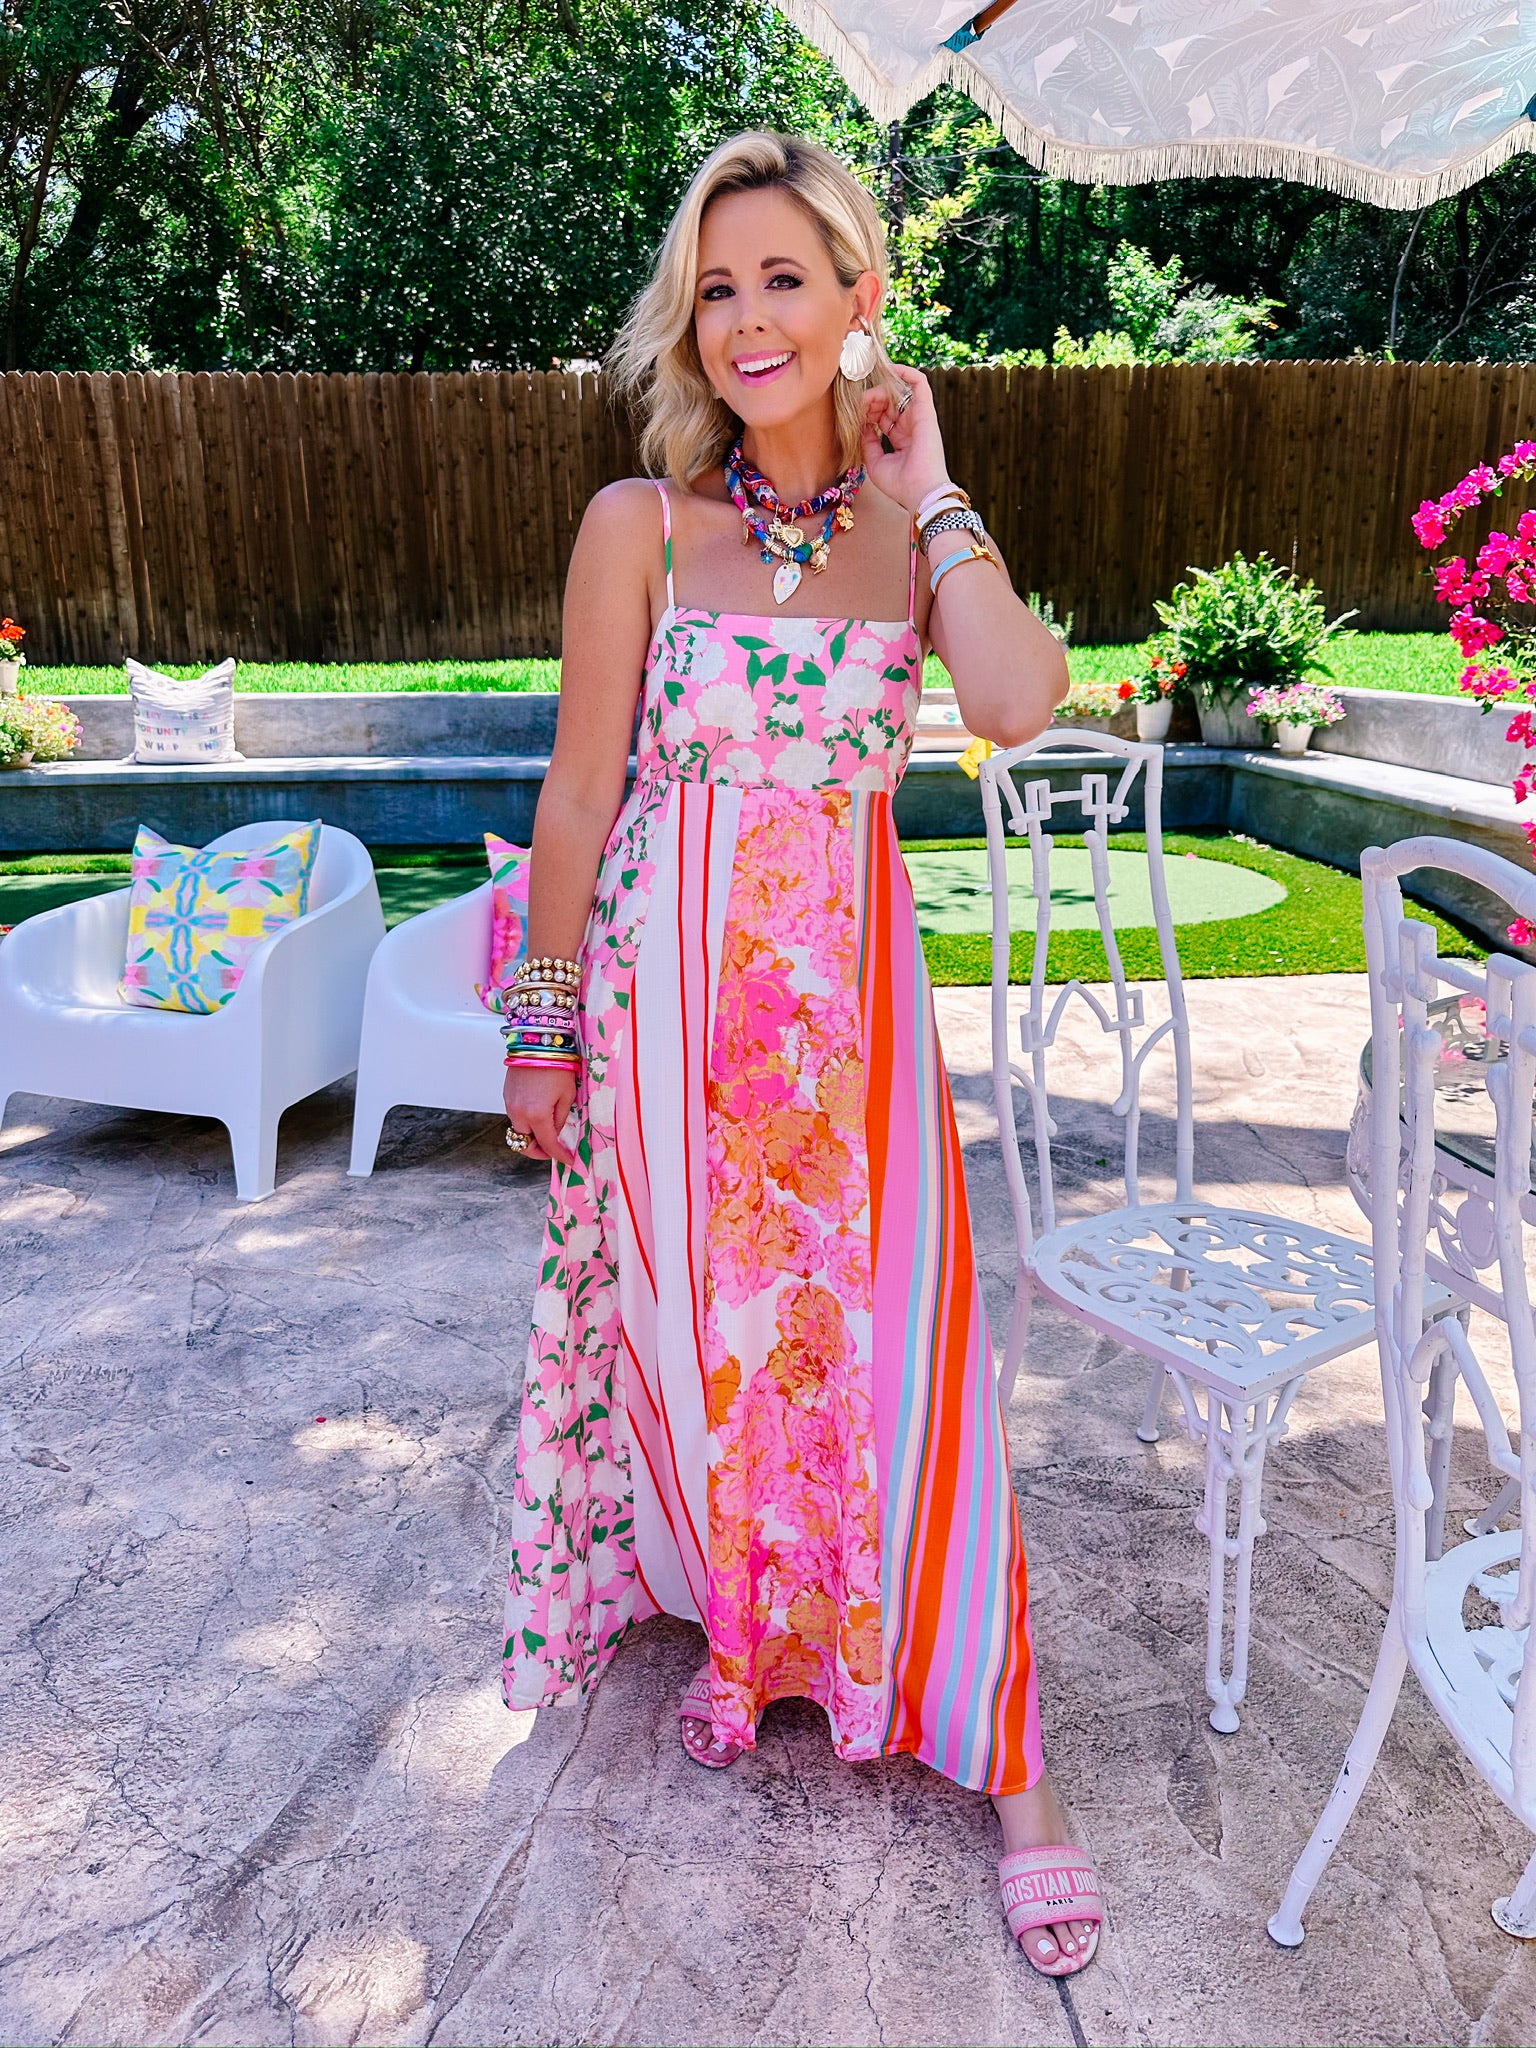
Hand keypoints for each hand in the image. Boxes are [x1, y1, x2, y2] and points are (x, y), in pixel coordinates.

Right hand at [503, 1063, 577, 1165]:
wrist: (537, 1042)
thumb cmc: (556, 1064)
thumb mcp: (567, 1095)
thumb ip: (561, 1118)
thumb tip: (556, 1132)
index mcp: (537, 1114)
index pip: (547, 1144)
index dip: (559, 1155)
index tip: (569, 1160)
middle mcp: (519, 1113)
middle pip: (524, 1145)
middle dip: (539, 1153)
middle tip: (554, 1152)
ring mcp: (510, 1105)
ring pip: (518, 1132)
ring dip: (531, 1138)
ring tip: (548, 1134)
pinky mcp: (507, 1096)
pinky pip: (515, 1118)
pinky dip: (526, 1123)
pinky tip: (539, 1117)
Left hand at [859, 365, 950, 516]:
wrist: (920, 492)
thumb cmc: (900, 484)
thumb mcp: (875, 463)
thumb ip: (868, 443)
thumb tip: (862, 426)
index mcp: (902, 440)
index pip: (883, 418)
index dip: (868, 413)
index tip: (854, 415)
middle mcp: (912, 427)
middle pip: (890, 404)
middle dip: (872, 401)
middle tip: (858, 405)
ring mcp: (920, 418)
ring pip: (899, 393)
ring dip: (881, 390)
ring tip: (868, 396)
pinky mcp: (926, 411)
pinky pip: (920, 383)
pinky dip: (906, 373)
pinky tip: (891, 368)